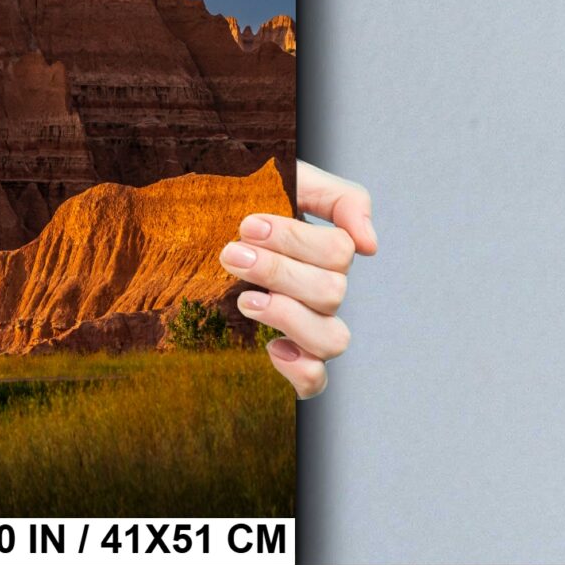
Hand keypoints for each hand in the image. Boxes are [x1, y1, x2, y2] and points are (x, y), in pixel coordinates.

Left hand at [220, 160, 375, 398]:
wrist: (193, 227)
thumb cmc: (242, 202)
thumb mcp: (290, 181)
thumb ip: (340, 198)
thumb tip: (370, 244)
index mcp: (324, 252)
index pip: (339, 251)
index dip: (295, 240)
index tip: (247, 225)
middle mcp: (323, 291)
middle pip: (332, 292)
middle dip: (278, 271)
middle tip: (231, 254)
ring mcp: (309, 328)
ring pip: (332, 339)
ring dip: (288, 316)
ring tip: (245, 300)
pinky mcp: (290, 359)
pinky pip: (317, 382)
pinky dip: (301, 370)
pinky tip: (271, 347)